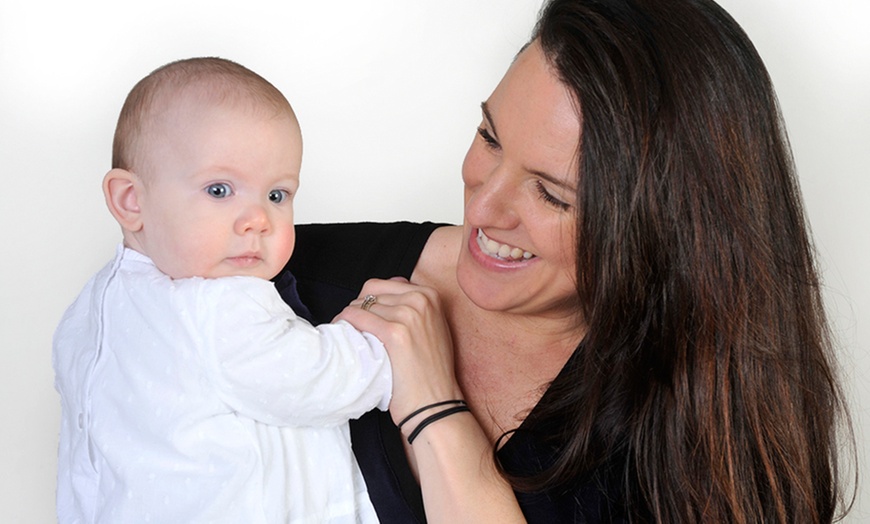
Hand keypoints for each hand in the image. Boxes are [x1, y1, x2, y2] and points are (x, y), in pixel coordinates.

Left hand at [335, 278, 463, 429]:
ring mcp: (408, 315)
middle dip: (357, 308)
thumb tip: (388, 290)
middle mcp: (421, 300)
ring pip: (361, 305)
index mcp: (430, 295)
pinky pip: (357, 318)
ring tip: (348, 335)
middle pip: (371, 292)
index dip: (368, 301)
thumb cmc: (433, 372)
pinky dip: (345, 324)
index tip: (362, 314)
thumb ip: (415, 307)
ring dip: (350, 318)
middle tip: (352, 327)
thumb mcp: (433, 328)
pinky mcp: (395, 333)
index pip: (384, 284)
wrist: (436, 403)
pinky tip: (344, 336)